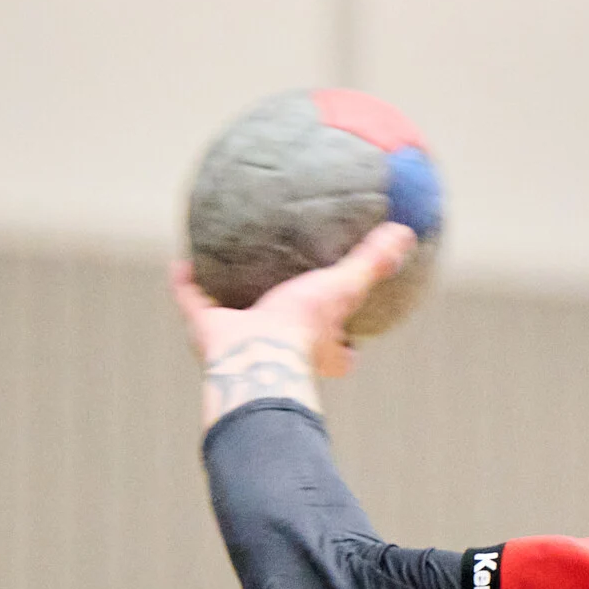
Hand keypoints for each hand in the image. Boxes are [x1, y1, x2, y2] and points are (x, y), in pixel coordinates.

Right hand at [172, 221, 418, 409]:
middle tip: (287, 294)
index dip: (347, 346)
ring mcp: (239, 344)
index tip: (352, 333)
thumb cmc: (304, 328)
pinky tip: (182, 259)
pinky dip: (185, 284)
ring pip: (236, 321)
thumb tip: (406, 233)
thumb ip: (373, 263)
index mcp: (314, 352)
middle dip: (287, 321)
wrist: (255, 352)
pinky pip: (193, 302)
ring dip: (231, 300)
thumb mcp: (345, 289)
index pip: (339, 355)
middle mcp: (277, 352)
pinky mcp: (206, 333)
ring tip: (227, 270)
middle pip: (286, 339)